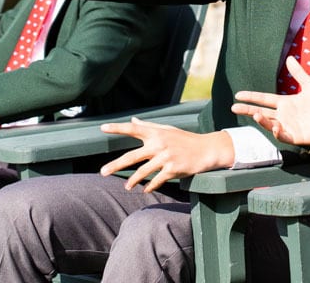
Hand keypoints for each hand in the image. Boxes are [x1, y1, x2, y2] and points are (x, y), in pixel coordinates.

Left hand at [99, 118, 234, 192]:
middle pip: (132, 156)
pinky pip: (157, 180)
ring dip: (133, 181)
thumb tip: (132, 120)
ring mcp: (165, 157)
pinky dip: (150, 186)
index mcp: (156, 133)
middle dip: (116, 165)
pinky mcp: (173, 169)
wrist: (206, 149)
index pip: (133, 129)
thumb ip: (148, 126)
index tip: (102, 128)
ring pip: (143, 172)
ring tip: (127, 187)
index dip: (117, 128)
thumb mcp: (167, 129)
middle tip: (102, 172)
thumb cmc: (184, 139)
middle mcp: (159, 144)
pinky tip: (145, 190)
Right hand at [231, 57, 309, 145]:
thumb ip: (299, 73)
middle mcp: (283, 115)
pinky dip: (278, 133)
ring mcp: (288, 126)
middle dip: (247, 110)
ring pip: (269, 124)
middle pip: (261, 112)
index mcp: (285, 102)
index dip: (251, 97)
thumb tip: (290, 58)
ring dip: (262, 120)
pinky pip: (283, 136)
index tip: (238, 95)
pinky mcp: (295, 137)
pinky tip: (276, 127)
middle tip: (233, 108)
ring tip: (256, 115)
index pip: (264, 99)